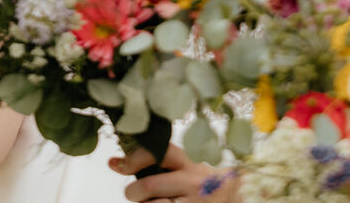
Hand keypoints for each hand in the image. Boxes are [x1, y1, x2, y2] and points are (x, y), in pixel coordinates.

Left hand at [110, 144, 236, 202]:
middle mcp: (192, 180)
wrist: (233, 197)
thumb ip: (162, 163)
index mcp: (189, 161)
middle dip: (132, 192)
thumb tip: (119, 162)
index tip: (117, 164)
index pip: (157, 152)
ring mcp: (193, 201)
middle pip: (148, 186)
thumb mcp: (188, 165)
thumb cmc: (202, 182)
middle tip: (133, 193)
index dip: (133, 159)